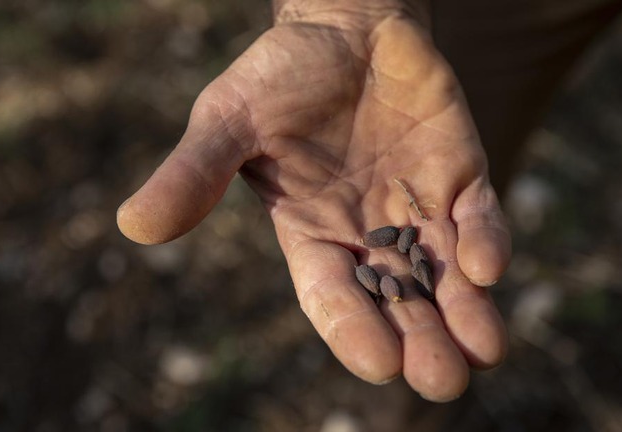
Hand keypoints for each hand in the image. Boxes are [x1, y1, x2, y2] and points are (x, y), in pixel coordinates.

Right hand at [117, 5, 509, 401]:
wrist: (343, 28)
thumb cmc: (279, 75)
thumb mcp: (228, 120)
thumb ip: (193, 173)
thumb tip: (134, 227)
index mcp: (313, 235)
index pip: (333, 297)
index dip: (353, 330)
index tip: (379, 365)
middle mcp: (370, 234)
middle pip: (398, 303)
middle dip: (421, 342)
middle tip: (441, 382)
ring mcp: (419, 208)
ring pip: (447, 276)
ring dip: (466, 313)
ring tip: (483, 352)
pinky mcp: (460, 176)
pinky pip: (479, 218)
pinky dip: (486, 242)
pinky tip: (487, 266)